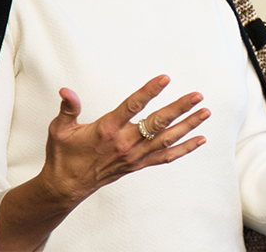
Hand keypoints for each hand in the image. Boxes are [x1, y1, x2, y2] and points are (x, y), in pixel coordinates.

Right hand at [0, 75, 209, 251]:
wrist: (66, 187)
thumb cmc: (64, 155)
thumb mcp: (59, 129)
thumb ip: (68, 108)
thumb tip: (66, 90)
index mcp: (107, 130)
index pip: (133, 107)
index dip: (149, 91)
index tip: (165, 78)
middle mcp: (125, 143)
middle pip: (157, 123)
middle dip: (180, 108)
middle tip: (197, 95)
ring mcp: (134, 156)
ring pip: (167, 139)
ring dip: (188, 125)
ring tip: (205, 112)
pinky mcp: (138, 164)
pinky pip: (166, 157)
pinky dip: (184, 149)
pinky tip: (200, 139)